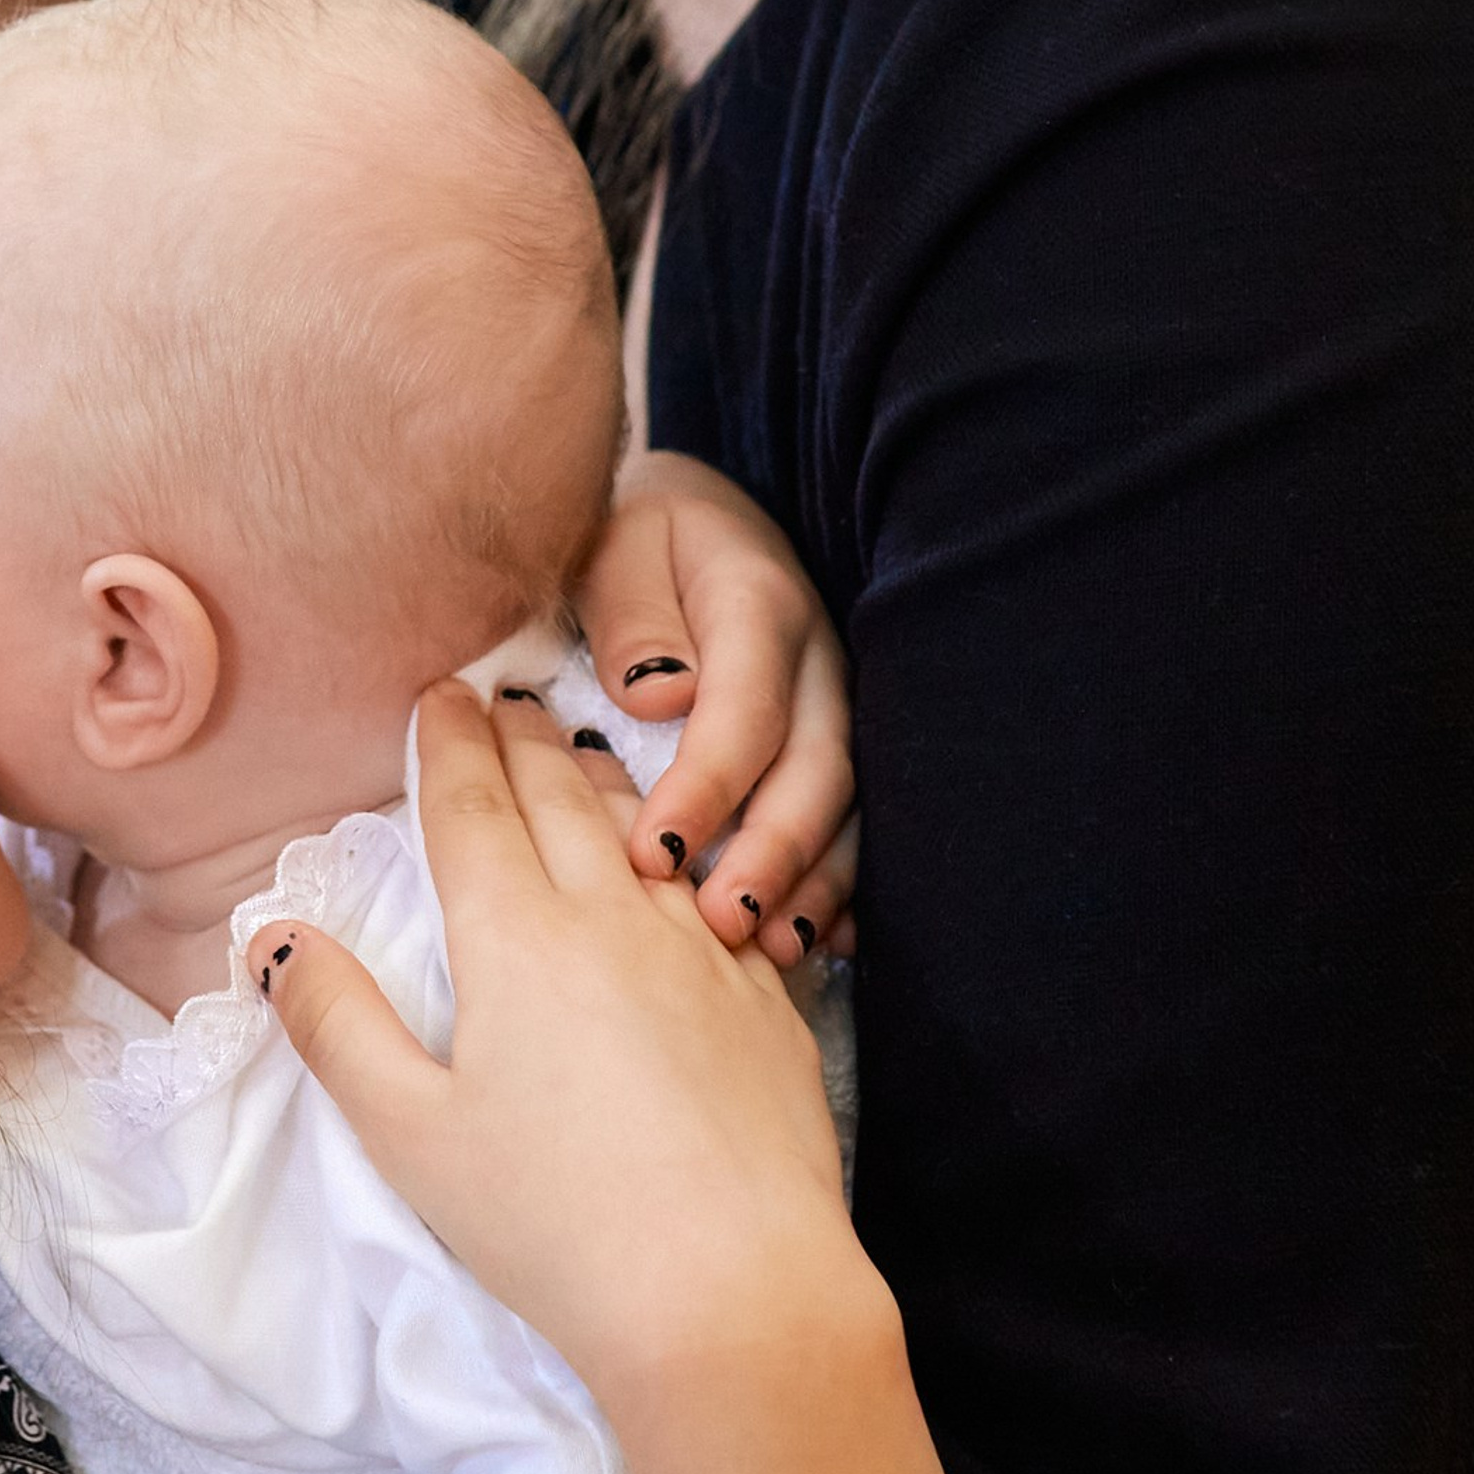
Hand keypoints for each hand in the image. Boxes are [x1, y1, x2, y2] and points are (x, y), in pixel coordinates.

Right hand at [254, 683, 866, 1398]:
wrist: (735, 1294)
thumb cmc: (555, 1225)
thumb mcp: (411, 1135)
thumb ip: (337, 1026)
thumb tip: (270, 938)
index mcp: (515, 940)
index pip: (473, 806)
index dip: (450, 741)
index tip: (439, 692)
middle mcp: (613, 920)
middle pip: (559, 796)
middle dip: (521, 737)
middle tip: (501, 696)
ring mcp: (702, 953)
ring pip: (644, 833)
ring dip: (601, 780)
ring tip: (578, 753)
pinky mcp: (767, 1002)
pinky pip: (716, 894)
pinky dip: (681, 854)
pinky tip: (677, 868)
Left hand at [579, 452, 853, 963]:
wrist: (691, 521)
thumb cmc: (636, 541)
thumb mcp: (617, 546)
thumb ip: (632, 613)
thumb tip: (658, 693)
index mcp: (760, 602)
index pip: (745, 706)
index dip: (707, 785)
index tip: (653, 852)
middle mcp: (817, 659)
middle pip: (817, 766)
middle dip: (774, 852)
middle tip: (721, 922)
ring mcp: (839, 705)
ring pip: (848, 805)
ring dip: (814, 882)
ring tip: (771, 951)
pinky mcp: (839, 743)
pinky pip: (856, 822)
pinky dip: (841, 887)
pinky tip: (817, 944)